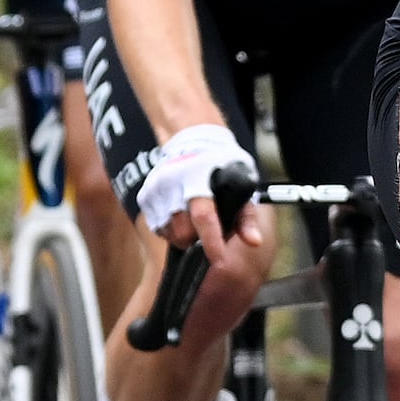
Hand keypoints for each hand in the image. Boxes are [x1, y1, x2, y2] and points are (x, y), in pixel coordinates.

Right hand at [135, 121, 252, 242]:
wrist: (193, 141)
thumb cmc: (221, 166)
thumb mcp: (240, 185)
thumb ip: (246, 217)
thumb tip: (254, 241)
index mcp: (199, 179)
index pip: (203, 217)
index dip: (212, 242)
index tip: (219, 260)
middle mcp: (173, 184)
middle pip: (183, 231)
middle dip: (196, 238)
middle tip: (207, 228)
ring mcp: (156, 190)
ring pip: (169, 233)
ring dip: (183, 234)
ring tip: (193, 217)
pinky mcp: (145, 196)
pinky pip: (158, 227)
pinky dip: (170, 228)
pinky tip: (180, 214)